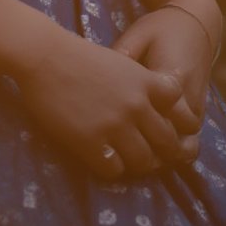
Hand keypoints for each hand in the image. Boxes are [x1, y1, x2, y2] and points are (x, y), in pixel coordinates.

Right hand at [14, 28, 198, 181]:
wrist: (44, 56)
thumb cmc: (77, 55)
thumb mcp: (120, 62)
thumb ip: (140, 83)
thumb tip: (152, 107)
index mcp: (145, 82)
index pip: (181, 111)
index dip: (177, 122)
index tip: (164, 126)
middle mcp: (136, 106)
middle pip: (167, 142)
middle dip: (161, 151)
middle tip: (149, 153)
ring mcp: (115, 126)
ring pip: (143, 161)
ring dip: (137, 163)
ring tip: (125, 158)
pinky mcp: (91, 142)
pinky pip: (114, 170)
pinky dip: (111, 168)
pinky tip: (101, 158)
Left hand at [112, 5, 213, 151]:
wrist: (195, 23)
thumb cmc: (160, 29)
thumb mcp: (137, 36)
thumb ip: (121, 57)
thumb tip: (96, 80)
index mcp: (167, 77)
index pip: (155, 117)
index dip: (134, 135)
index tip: (112, 141)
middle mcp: (186, 96)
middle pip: (170, 139)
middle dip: (150, 154)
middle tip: (124, 159)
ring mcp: (196, 105)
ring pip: (185, 144)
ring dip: (165, 155)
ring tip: (141, 160)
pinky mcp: (200, 108)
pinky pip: (191, 137)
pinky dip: (176, 147)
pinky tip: (157, 153)